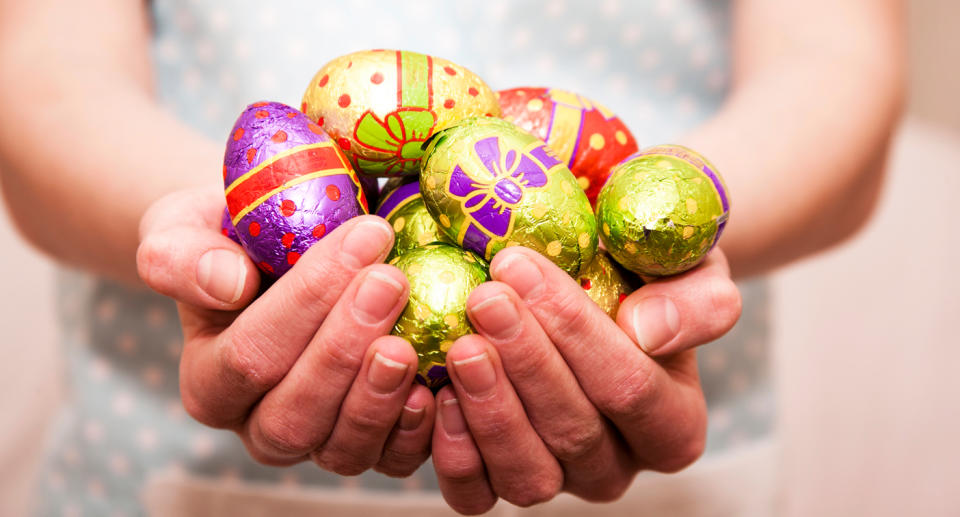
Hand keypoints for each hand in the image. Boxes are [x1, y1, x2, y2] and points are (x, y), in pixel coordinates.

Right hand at [136, 186, 434, 476]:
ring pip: (341, 448)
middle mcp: (257, 425)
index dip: (306, 301)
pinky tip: (437, 384)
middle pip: (294, 414)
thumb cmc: (235, 240)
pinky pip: (392, 461)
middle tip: (391, 281)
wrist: (282, 257)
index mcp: (209, 381)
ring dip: (379, 395)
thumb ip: (184, 256)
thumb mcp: (187, 228)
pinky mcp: (370, 447)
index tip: (364, 236)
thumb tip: (227, 284)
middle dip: (345, 348)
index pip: (249, 355)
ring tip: (410, 339)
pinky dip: (417, 432)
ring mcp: (316, 442)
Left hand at [430, 247, 740, 512]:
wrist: (597, 287)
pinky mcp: (502, 483)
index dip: (575, 331)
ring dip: (490, 408)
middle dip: (525, 359)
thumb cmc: (645, 275)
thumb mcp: (692, 269)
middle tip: (485, 297)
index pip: (630, 388)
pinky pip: (477, 493)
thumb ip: (695, 301)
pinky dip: (454, 453)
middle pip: (574, 430)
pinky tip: (438, 393)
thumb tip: (648, 331)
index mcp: (675, 424)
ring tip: (462, 344)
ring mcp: (560, 479)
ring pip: (528, 473)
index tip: (521, 267)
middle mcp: (619, 465)